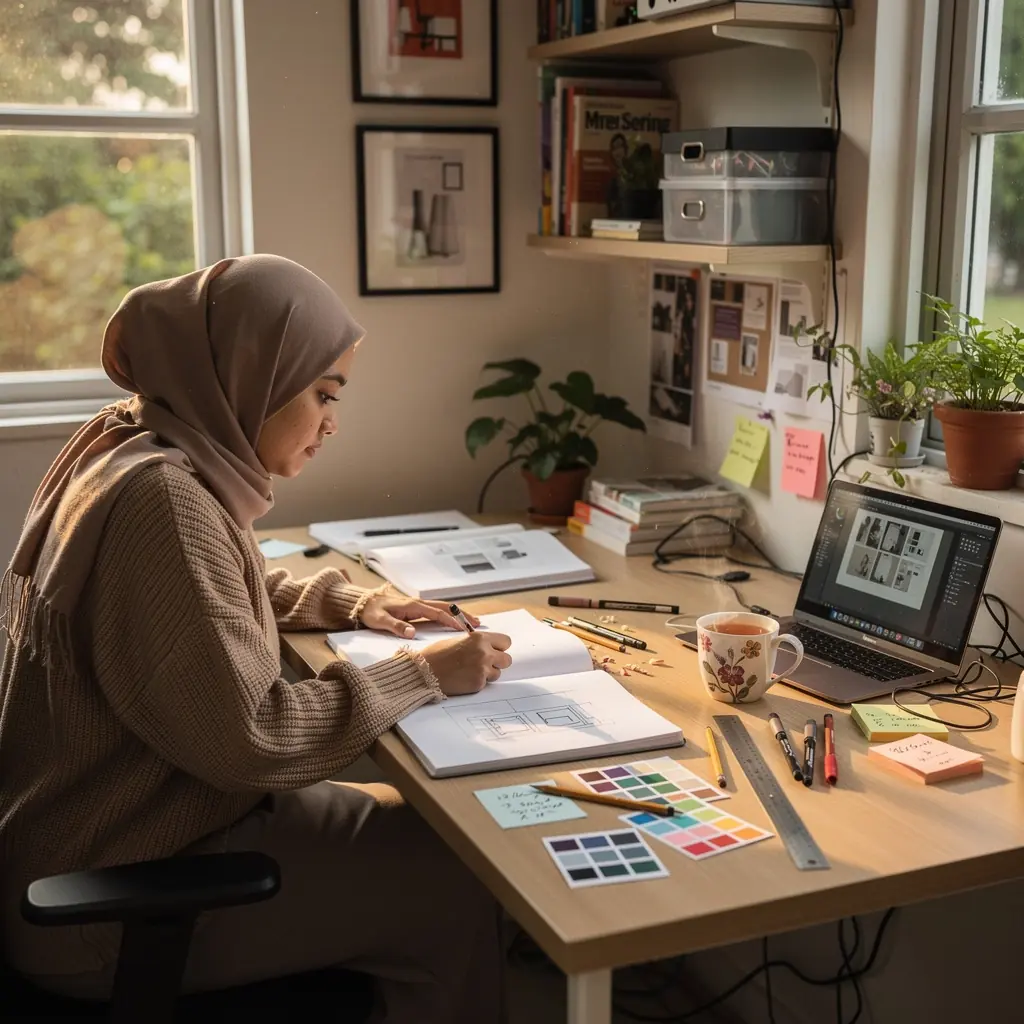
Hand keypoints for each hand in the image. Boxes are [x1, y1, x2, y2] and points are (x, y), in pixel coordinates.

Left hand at [359, 593, 479, 638]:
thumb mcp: (380, 620)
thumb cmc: (371, 612)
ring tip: (473, 622)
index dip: (451, 621)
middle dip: (462, 615)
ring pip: (443, 608)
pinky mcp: (416, 609)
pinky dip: (449, 615)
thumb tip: (412, 633)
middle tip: (478, 623)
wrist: (362, 603)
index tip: (464, 629)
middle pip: (446, 608)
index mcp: (412, 606)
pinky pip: (437, 611)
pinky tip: (456, 622)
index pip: (437, 613)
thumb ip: (396, 626)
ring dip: (458, 614)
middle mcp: (418, 604)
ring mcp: (418, 606)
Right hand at [421, 632, 512, 695]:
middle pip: (507, 659)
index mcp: (480, 638)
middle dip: (498, 662)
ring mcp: (482, 669)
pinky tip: (465, 678)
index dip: (499, 647)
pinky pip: (486, 683)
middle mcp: (484, 652)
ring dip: (488, 673)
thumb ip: (476, 642)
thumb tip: (489, 646)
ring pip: (497, 673)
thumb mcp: (459, 640)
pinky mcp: (478, 683)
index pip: (506, 641)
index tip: (494, 650)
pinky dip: (478, 682)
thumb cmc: (437, 654)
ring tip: (470, 671)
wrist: (424, 672)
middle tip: (485, 663)